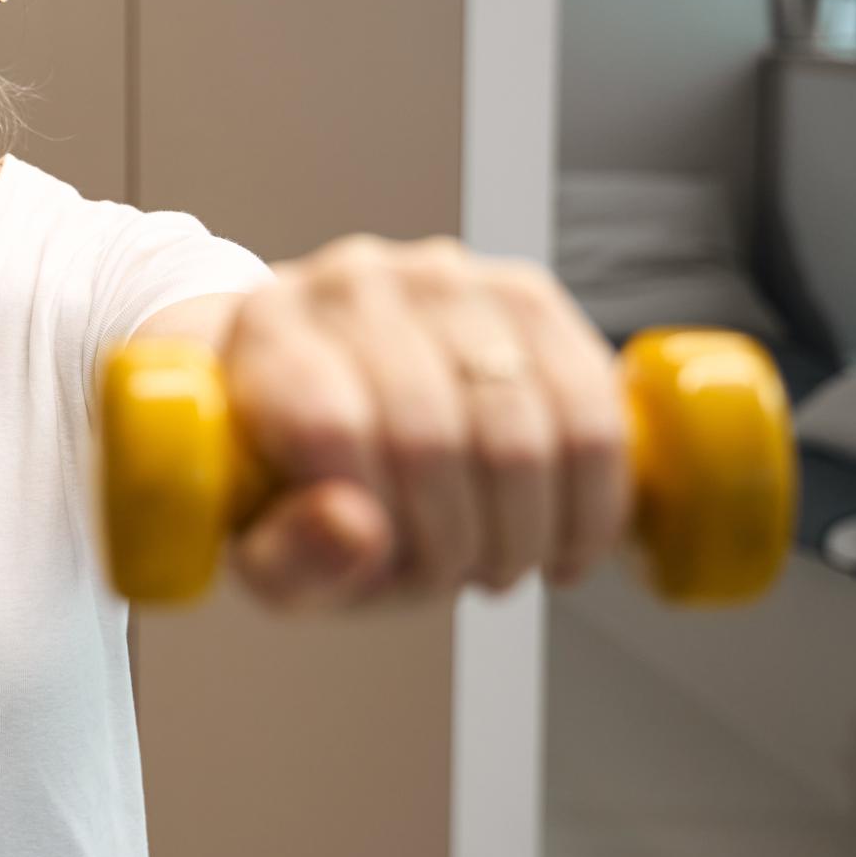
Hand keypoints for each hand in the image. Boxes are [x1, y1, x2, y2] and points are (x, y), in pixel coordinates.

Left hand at [219, 234, 632, 611]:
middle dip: (453, 545)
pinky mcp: (526, 294)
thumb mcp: (264, 549)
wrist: (330, 395)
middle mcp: (349, 284)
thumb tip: (359, 533)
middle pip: (429, 436)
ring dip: (522, 535)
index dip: (374, 526)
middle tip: (451, 579)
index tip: (387, 575)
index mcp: (265, 332)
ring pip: (518, 431)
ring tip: (498, 565)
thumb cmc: (290, 483)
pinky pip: (591, 413)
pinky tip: (561, 549)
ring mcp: (443, 277)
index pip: (329, 427)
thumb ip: (289, 558)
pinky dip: (590, 505)